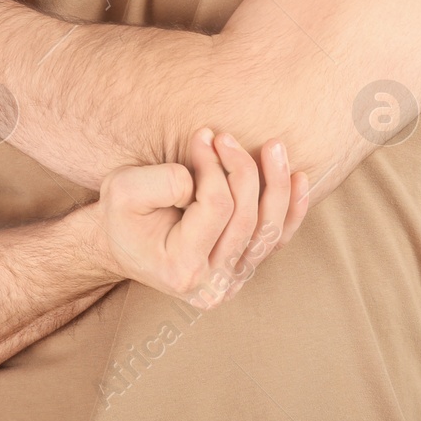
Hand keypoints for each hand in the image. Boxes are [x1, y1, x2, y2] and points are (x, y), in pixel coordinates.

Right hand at [92, 127, 310, 309]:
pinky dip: (292, 209)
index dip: (214, 167)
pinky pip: (276, 239)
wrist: (121, 243)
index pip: (217, 208)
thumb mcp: (123, 189)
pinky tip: (300, 178)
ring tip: (275, 147)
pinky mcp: (244, 269)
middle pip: (248, 219)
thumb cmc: (121, 214)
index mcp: (181, 268)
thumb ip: (163, 181)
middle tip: (227, 136)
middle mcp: (213, 284)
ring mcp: (232, 281)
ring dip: (277, 185)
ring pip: (270, 231)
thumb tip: (204, 173)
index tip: (203, 137)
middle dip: (242, 169)